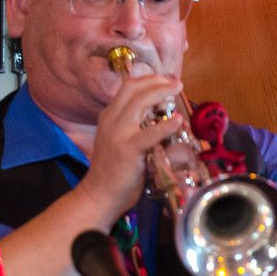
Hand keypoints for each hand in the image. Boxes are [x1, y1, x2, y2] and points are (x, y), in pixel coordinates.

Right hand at [79, 74, 184, 219]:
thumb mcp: (118, 140)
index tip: (166, 80)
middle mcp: (111, 119)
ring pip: (139, 102)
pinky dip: (166, 126)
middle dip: (157, 81)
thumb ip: (134, 127)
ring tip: (177, 91)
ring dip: (161, 92)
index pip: (127, 88)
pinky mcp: (128, 149)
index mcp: (109, 116)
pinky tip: (178, 121)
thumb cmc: (112, 171)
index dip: (148, 80)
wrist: (99, 195)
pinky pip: (149, 134)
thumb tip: (160, 118)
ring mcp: (118, 133)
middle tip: (176, 82)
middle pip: (133, 89)